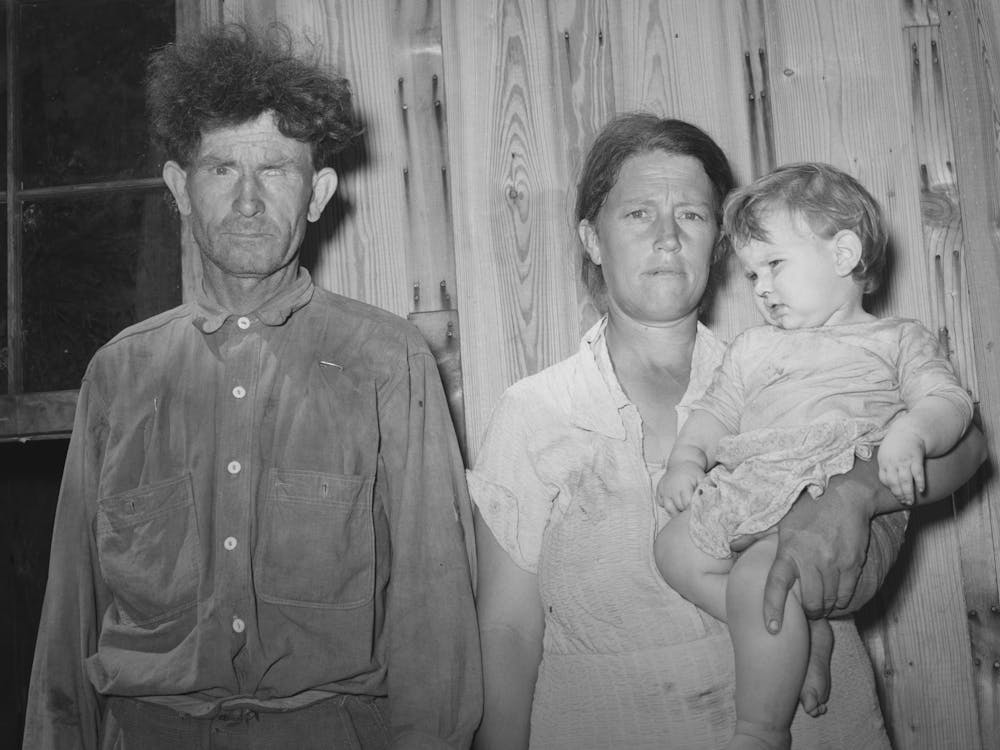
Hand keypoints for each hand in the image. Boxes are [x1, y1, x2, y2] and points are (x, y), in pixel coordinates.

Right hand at [655, 465, 702, 516]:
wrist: (681, 462)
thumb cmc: (693, 472)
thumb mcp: (702, 477)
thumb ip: (707, 487)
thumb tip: (712, 495)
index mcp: (684, 486)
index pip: (687, 504)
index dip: (693, 508)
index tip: (697, 509)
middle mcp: (672, 488)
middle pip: (679, 507)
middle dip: (686, 511)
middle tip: (692, 509)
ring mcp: (664, 489)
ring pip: (668, 508)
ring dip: (676, 512)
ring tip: (683, 510)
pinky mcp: (659, 490)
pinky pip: (660, 503)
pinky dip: (667, 506)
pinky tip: (674, 503)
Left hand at [730, 473, 876, 630]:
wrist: (845, 495)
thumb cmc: (808, 508)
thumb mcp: (779, 520)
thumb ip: (756, 537)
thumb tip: (732, 547)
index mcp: (788, 550)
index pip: (777, 584)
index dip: (773, 608)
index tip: (772, 628)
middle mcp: (811, 560)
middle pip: (810, 602)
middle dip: (807, 612)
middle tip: (805, 610)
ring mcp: (834, 563)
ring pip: (829, 601)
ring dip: (824, 608)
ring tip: (819, 604)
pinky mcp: (853, 564)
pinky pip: (847, 594)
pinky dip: (840, 601)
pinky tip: (836, 596)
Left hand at [877, 427, 926, 504]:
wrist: (909, 431)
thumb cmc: (896, 445)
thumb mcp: (885, 454)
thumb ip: (886, 467)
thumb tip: (888, 483)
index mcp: (884, 461)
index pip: (885, 479)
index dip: (891, 489)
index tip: (897, 496)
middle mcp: (893, 462)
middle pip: (895, 482)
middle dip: (899, 494)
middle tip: (905, 502)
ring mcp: (904, 460)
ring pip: (905, 480)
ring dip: (908, 492)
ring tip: (911, 501)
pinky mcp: (916, 458)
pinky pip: (917, 473)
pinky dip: (919, 482)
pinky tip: (921, 490)